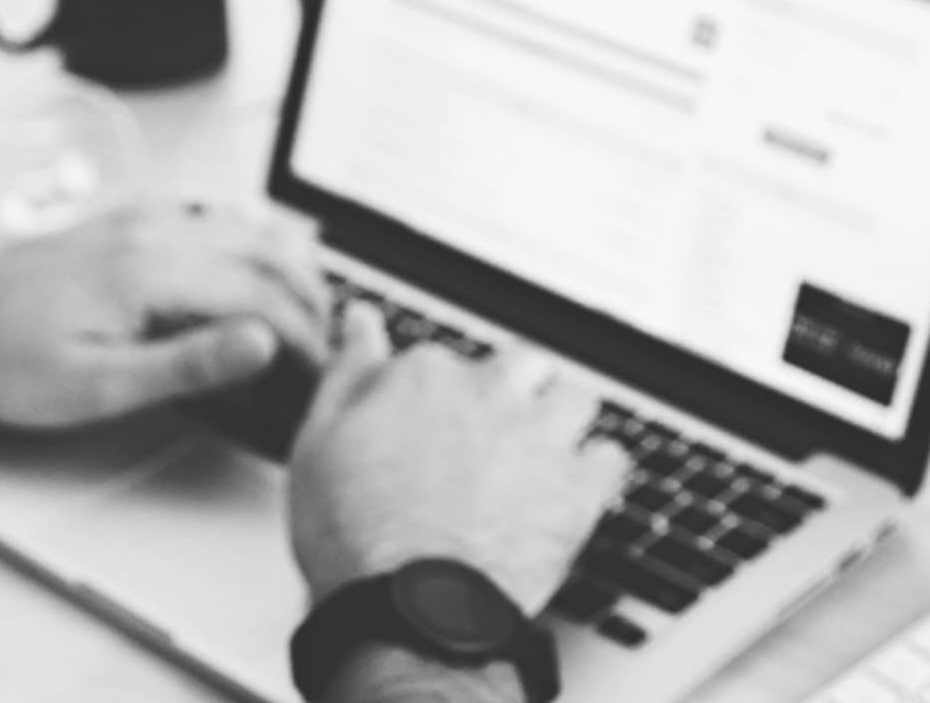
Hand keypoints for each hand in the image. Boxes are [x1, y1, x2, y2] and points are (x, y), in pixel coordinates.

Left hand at [0, 200, 329, 427]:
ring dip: (281, 261)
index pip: (262, 293)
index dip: (305, 335)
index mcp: (150, 270)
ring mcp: (132, 221)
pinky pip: (202, 217)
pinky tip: (244, 264)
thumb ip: (187, 363)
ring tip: (304, 306)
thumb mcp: (99, 385)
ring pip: (238, 224)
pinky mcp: (117, 224)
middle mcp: (147, 232)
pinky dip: (243, 240)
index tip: (320, 369)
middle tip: (328, 339)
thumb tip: (260, 343)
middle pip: (262, 248)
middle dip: (308, 294)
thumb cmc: (3, 362)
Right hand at [287, 305, 631, 613]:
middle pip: (522, 363)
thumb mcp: (318, 442)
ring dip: (562, 420)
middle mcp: (488, 393)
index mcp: (424, 375)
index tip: (431, 427)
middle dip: (514, 390)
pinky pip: (610, 458)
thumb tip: (361, 320)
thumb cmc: (354, 535)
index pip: (442, 359)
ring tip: (541, 454)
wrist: (408, 609)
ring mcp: (538, 438)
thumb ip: (348, 372)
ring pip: (575, 398)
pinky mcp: (576, 489)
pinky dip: (596, 471)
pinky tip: (573, 489)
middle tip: (495, 433)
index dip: (438, 397)